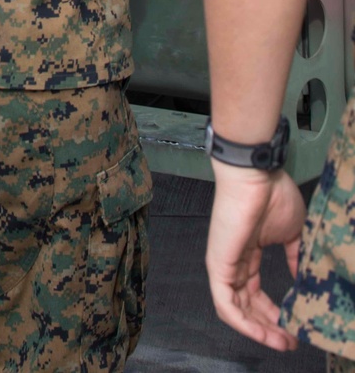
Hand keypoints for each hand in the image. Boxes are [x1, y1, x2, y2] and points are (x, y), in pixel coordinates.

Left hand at [206, 165, 306, 348]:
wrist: (256, 177)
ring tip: (283, 342)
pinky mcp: (218, 265)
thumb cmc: (272, 196)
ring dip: (259, 330)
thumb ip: (294, 257)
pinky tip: (263, 333)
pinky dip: (243, 323)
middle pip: (246, 305)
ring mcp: (223, 264)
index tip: (295, 326)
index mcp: (248, 254)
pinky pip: (225, 304)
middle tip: (291, 341)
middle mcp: (233, 262)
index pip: (255, 293)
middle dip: (269, 327)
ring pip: (235, 310)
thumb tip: (303, 276)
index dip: (275, 313)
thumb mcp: (290, 232)